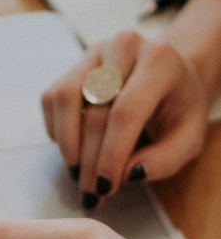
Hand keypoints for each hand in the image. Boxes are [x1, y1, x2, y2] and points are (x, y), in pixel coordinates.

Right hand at [41, 31, 207, 207]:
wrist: (166, 77)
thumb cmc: (176, 108)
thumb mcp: (188, 138)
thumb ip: (165, 159)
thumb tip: (127, 174)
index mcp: (159, 61)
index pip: (125, 112)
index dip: (110, 155)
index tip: (105, 186)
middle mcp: (123, 48)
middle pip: (94, 112)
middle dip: (89, 160)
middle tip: (90, 191)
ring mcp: (93, 54)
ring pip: (64, 100)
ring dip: (67, 144)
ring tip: (77, 171)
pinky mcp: (72, 67)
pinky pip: (51, 100)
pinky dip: (57, 131)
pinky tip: (74, 147)